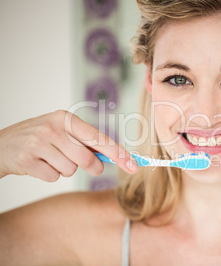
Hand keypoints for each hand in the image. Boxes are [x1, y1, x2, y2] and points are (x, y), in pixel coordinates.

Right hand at [0, 110, 137, 180]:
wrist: (2, 144)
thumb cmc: (41, 138)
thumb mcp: (62, 131)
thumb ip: (85, 142)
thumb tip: (115, 157)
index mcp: (66, 118)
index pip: (99, 139)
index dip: (119, 154)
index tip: (134, 167)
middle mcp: (53, 127)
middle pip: (87, 159)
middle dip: (91, 167)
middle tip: (85, 164)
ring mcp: (38, 142)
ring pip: (70, 170)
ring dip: (65, 169)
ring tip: (51, 158)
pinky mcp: (26, 159)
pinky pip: (53, 177)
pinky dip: (50, 175)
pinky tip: (39, 164)